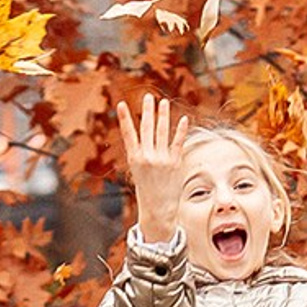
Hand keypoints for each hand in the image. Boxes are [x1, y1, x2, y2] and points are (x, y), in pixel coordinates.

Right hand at [114, 93, 192, 244]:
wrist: (158, 209)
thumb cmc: (147, 189)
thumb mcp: (138, 170)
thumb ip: (141, 151)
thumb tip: (147, 134)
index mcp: (134, 159)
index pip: (128, 134)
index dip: (125, 119)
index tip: (122, 104)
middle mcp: (147, 157)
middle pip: (146, 128)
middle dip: (147, 111)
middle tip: (148, 97)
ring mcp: (162, 159)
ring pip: (162, 132)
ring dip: (163, 115)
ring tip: (163, 102)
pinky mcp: (175, 163)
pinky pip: (178, 143)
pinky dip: (181, 131)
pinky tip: (183, 119)